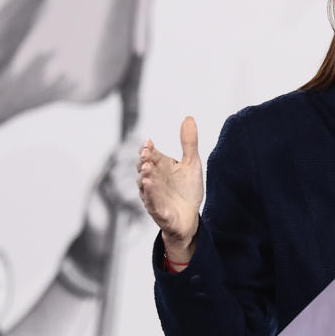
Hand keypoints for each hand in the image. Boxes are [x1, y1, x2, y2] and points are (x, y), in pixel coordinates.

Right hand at [137, 115, 202, 262]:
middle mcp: (153, 180)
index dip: (148, 149)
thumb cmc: (187, 190)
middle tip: (146, 154)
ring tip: (147, 169)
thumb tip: (189, 117)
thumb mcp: (191, 163)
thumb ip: (189, 142)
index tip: (149, 143)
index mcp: (160, 167)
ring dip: (145, 177)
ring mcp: (153, 195)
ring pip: (145, 186)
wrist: (190, 217)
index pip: (150, 154)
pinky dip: (150, 195)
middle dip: (143, 161)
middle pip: (144, 168)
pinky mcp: (158, 211)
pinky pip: (152, 203)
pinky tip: (149, 186)